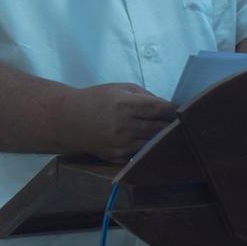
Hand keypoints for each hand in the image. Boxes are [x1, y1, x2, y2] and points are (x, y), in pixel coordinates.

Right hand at [63, 83, 177, 162]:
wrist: (67, 120)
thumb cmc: (95, 99)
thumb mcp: (119, 88)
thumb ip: (144, 95)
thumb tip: (167, 106)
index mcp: (125, 105)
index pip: (160, 109)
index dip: (173, 110)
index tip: (179, 111)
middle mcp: (124, 126)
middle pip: (160, 127)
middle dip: (170, 125)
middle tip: (178, 123)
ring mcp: (120, 144)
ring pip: (152, 143)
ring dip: (161, 138)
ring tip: (166, 133)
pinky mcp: (116, 157)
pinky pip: (139, 153)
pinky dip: (146, 147)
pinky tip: (148, 142)